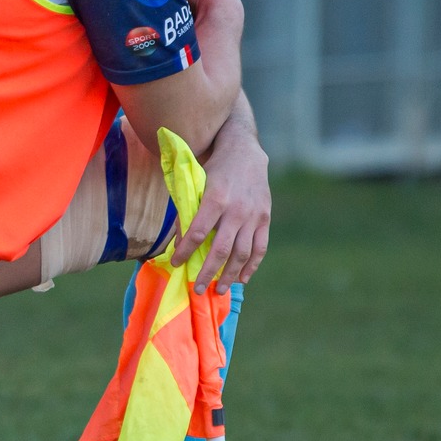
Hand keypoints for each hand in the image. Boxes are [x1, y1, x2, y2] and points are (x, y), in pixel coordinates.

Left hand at [171, 108, 270, 291]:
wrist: (244, 150)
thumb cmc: (213, 168)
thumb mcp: (196, 184)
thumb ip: (187, 211)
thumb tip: (176, 240)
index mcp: (215, 199)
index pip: (197, 233)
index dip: (185, 252)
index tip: (176, 264)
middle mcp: (237, 210)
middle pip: (221, 250)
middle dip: (207, 272)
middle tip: (197, 289)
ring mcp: (254, 215)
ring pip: (242, 253)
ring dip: (230, 275)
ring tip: (219, 289)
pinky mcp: (265, 218)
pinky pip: (260, 248)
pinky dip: (251, 266)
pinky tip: (242, 279)